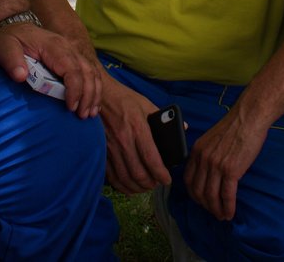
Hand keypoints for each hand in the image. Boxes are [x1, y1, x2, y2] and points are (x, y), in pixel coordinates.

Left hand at [0, 22, 104, 117]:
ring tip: (90, 114)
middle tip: (83, 115)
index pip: (72, 68)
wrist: (13, 28)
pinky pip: (89, 72)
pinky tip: (93, 103)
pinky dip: (94, 88)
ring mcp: (71, 52)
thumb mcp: (4, 47)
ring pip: (92, 72)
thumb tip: (21, 76)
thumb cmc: (9, 39)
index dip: (75, 89)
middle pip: (87, 71)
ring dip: (94, 93)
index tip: (71, 107)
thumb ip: (11, 60)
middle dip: (88, 95)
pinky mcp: (71, 58)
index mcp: (53, 46)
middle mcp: (67, 47)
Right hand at [98, 79, 171, 193]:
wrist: (100, 96)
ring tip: (145, 187)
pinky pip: (111, 175)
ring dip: (137, 188)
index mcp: (138, 128)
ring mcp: (111, 147)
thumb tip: (184, 127)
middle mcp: (124, 140)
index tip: (167, 180)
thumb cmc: (124, 99)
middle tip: (157, 184)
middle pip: (138, 173)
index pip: (151, 159)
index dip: (161, 174)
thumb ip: (164, 118)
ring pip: (125, 177)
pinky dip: (121, 185)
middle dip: (150, 184)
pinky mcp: (102, 151)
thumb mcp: (146, 104)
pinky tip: (129, 187)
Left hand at [184, 109, 264, 220]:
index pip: (188, 179)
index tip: (200, 200)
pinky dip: (228, 207)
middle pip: (198, 191)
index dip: (194, 194)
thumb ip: (207, 153)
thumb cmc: (234, 126)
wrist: (248, 117)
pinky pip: (227, 195)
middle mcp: (203, 159)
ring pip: (211, 196)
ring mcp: (216, 165)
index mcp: (196, 151)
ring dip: (216, 210)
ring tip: (222, 215)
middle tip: (212, 211)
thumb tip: (210, 171)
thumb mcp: (211, 138)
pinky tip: (230, 213)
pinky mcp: (231, 170)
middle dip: (204, 205)